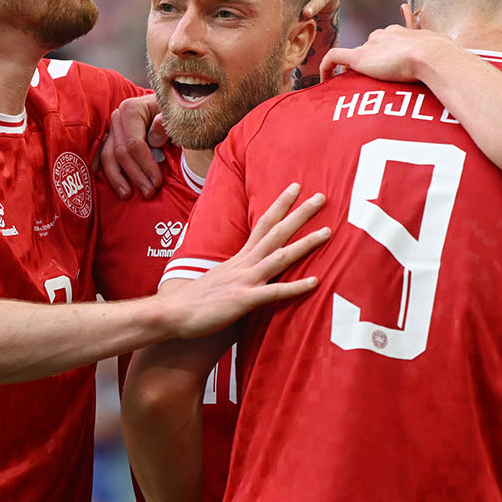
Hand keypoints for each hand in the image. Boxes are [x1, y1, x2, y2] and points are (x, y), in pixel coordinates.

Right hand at [99, 94, 167, 198]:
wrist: (170, 105)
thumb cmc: (174, 112)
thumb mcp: (175, 115)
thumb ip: (166, 124)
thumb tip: (154, 140)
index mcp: (131, 110)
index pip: (135, 144)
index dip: (146, 166)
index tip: (157, 183)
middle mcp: (117, 117)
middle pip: (121, 153)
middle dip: (135, 176)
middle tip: (149, 193)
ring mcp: (112, 128)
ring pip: (109, 157)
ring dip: (118, 179)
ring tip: (128, 195)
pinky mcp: (111, 137)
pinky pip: (105, 157)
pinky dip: (108, 171)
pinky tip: (112, 185)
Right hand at [164, 183, 329, 337]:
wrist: (172, 314)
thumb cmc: (195, 300)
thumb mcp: (220, 277)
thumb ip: (238, 271)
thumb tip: (249, 269)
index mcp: (239, 257)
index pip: (263, 224)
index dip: (280, 205)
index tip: (296, 188)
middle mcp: (244, 263)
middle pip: (277, 232)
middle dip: (300, 214)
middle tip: (322, 197)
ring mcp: (245, 280)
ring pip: (280, 257)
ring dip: (305, 244)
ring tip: (328, 232)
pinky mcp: (244, 300)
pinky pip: (274, 292)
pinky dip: (295, 287)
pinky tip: (315, 282)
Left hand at [321, 25, 466, 82]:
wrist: (435, 57)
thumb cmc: (445, 61)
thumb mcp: (447, 59)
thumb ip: (448, 64)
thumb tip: (462, 74)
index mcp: (403, 33)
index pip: (388, 40)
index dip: (384, 54)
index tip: (384, 69)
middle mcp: (385, 34)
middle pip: (370, 46)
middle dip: (368, 62)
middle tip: (366, 83)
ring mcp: (372, 45)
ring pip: (354, 53)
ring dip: (349, 68)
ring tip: (346, 87)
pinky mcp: (361, 57)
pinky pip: (334, 57)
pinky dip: (326, 67)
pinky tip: (324, 81)